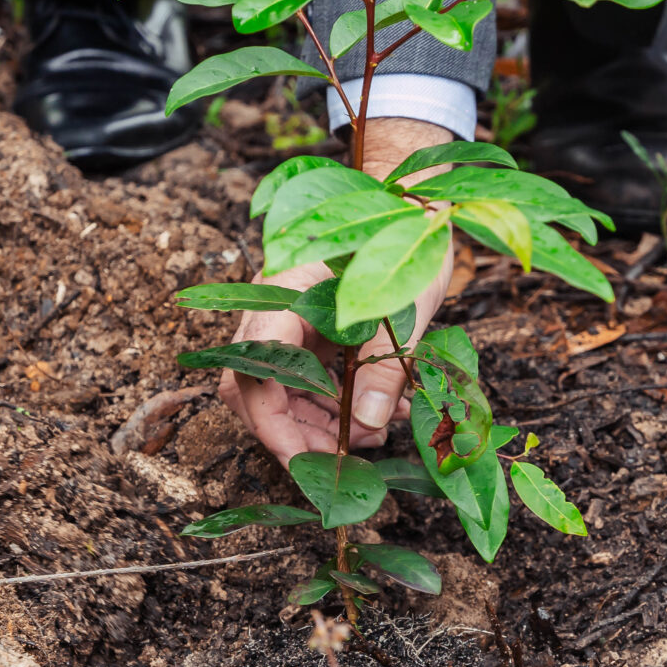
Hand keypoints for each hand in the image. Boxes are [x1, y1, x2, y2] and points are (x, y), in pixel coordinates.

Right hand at [221, 116, 453, 464]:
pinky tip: (379, 411)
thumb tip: (366, 424)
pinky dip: (337, 404)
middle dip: (297, 433)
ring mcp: (289, 319)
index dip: (272, 425)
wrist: (412, 203)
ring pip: (281, 390)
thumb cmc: (407, 239)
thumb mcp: (405, 308)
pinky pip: (308, 378)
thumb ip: (384, 367)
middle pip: (257, 388)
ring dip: (322, 424)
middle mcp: (275, 308)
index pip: (254, 371)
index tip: (303, 463)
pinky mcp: (309, 330)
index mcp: (285, 293)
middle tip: (346, 457)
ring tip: (376, 432)